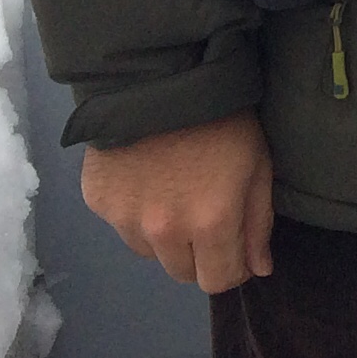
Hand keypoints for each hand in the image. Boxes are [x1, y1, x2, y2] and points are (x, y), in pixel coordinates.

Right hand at [81, 109, 277, 291]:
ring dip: (165, 236)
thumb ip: (258, 224)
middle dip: (199, 254)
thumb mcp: (258, 166)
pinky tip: (146, 176)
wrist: (161, 77)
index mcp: (211, 224)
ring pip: (151, 252)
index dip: (232, 268)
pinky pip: (122, 225)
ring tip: (174, 191)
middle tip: (205, 215)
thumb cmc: (224, 119)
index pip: (218, 280)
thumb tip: (258, 269)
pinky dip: (136, 212)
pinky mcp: (98, 202)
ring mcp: (125, 219)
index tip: (236, 249)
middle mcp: (164, 231)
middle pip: (183, 272)